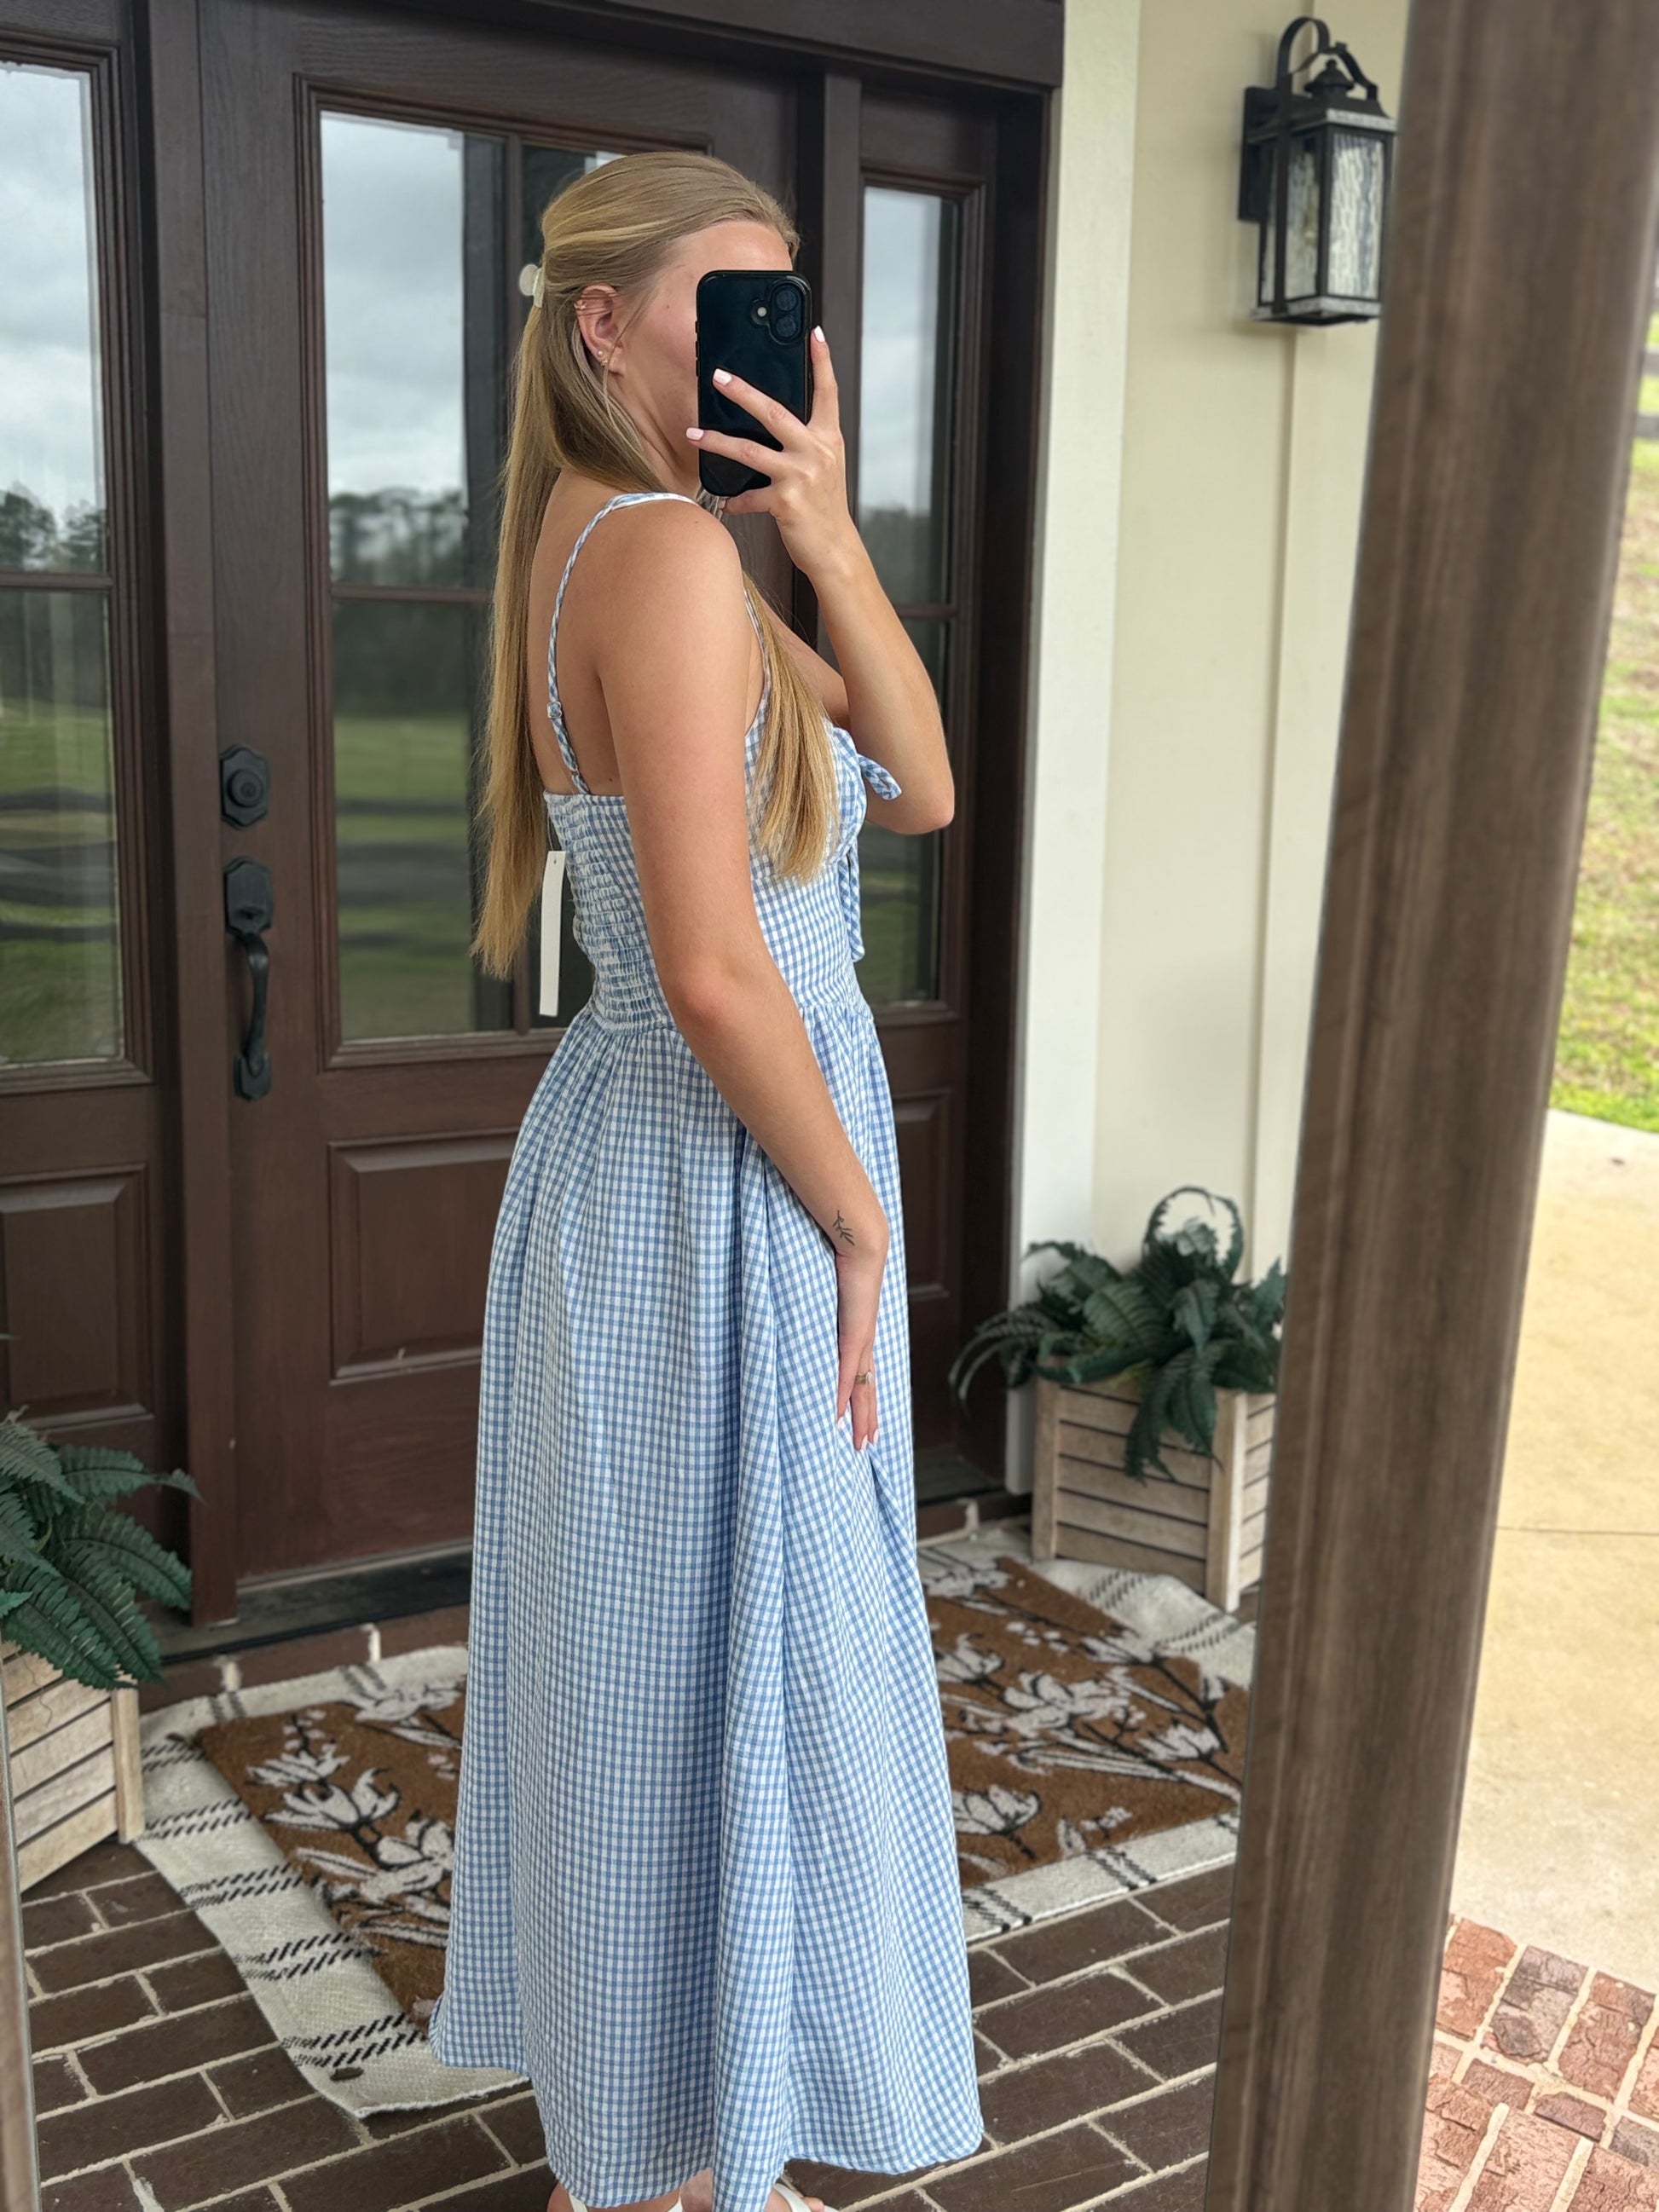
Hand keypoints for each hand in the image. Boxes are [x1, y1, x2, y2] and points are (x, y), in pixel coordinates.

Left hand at [688, 326, 860, 579]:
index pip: (827, 393)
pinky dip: (735, 501)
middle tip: (718, 376)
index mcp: (828, 440)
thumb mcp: (824, 468)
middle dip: (743, 391)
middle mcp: (817, 453)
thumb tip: (769, 423)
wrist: (836, 550)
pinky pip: (749, 497)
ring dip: (716, 441)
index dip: (822, 362)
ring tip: (693, 433)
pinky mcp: (786, 503)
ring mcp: (801, 477)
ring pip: (750, 451)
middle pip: (774, 412)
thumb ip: (805, 443)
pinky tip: (727, 502)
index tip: (814, 334)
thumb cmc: (824, 508)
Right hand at [832, 1230, 887, 1453]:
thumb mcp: (825, 1285)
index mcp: (858, 1327)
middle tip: (867, 1444)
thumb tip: (806, 1298)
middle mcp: (863, 1336)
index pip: (862, 1369)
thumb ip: (816, 1300)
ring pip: (861, 1387)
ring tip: (861, 1443)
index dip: (863, 1395)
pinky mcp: (851, 1332)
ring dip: (860, 1416)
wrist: (860, 1236)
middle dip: (867, 1416)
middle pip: (867, 1386)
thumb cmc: (840, 1253)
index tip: (864, 1416)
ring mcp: (859, 1337)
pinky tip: (836, 1417)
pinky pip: (845, 1372)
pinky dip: (840, 1396)